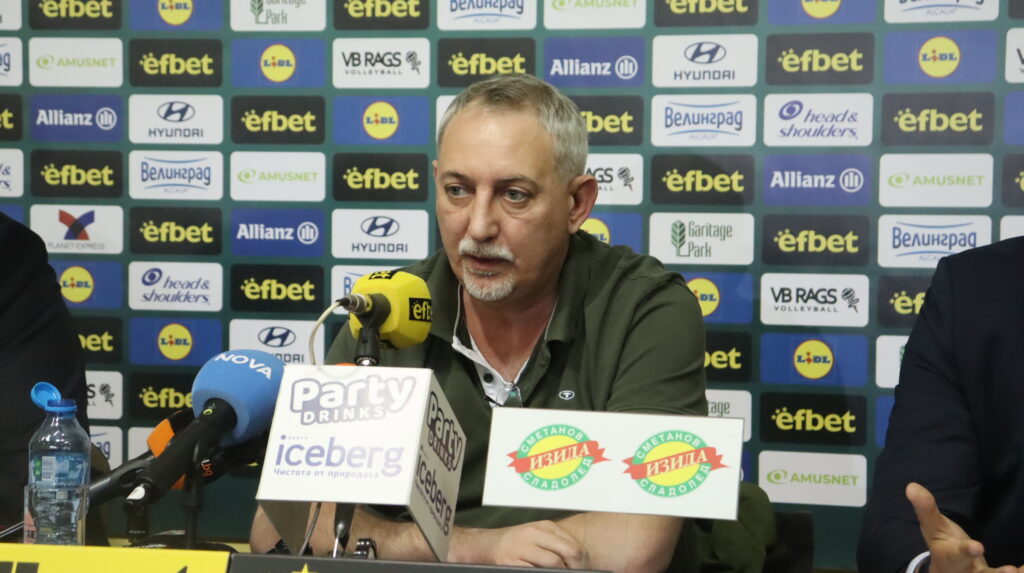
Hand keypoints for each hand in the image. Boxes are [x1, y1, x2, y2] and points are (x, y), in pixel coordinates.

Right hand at [452, 520, 590, 568]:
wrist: (483, 545)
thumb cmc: (514, 544)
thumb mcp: (536, 537)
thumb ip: (556, 544)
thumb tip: (579, 561)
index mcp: (544, 527)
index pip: (575, 546)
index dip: (582, 563)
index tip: (582, 571)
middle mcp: (534, 534)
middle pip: (569, 552)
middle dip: (575, 569)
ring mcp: (521, 547)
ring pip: (554, 563)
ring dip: (559, 572)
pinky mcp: (509, 561)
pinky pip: (534, 572)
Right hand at [906, 482, 1023, 572]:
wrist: (948, 572)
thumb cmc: (942, 545)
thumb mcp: (932, 527)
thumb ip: (926, 508)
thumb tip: (911, 486)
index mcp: (949, 558)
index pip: (956, 555)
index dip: (966, 552)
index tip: (978, 547)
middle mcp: (966, 572)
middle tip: (1010, 571)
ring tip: (1019, 571)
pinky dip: (1020, 571)